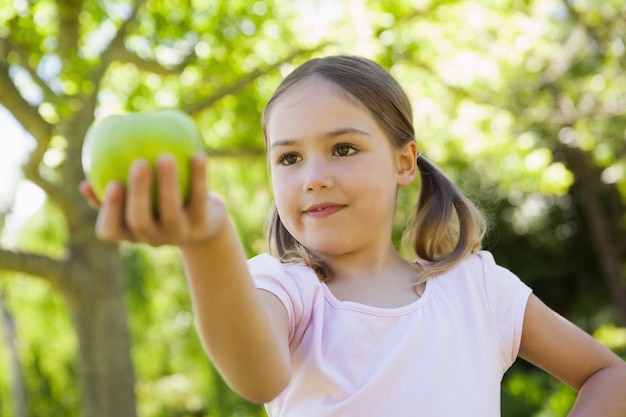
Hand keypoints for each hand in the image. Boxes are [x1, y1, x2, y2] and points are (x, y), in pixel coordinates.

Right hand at [79, 152, 227, 246]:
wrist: (203, 225)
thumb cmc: (159, 205)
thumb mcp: (136, 202)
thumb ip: (111, 192)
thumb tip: (83, 182)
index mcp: (130, 232)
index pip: (110, 230)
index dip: (109, 211)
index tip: (112, 183)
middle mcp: (153, 238)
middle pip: (140, 220)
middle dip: (138, 193)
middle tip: (139, 163)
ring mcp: (179, 234)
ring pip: (171, 211)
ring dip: (168, 183)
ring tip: (165, 157)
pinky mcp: (203, 226)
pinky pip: (199, 198)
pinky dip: (199, 176)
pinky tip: (198, 154)